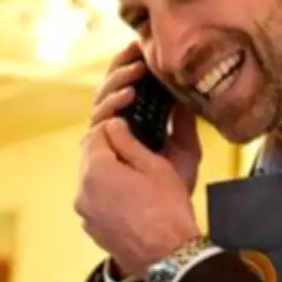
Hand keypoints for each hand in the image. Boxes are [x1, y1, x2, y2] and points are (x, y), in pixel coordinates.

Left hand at [75, 118, 200, 279]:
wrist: (170, 258)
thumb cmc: (167, 209)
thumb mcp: (155, 167)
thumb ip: (128, 142)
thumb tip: (112, 125)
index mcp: (95, 171)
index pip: (93, 135)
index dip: (112, 127)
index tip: (131, 129)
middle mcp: (81, 192)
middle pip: (89, 159)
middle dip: (108, 151)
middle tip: (137, 153)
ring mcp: (85, 215)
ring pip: (92, 183)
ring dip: (108, 175)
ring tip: (137, 181)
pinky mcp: (93, 232)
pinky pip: (96, 204)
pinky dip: (109, 197)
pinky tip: (133, 204)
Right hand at [91, 42, 201, 194]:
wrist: (165, 230)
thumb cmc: (173, 197)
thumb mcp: (184, 154)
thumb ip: (181, 126)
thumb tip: (185, 96)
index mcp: (130, 135)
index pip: (122, 98)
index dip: (127, 72)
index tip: (141, 52)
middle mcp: (111, 141)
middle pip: (106, 98)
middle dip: (119, 71)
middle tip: (135, 52)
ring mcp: (101, 151)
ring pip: (100, 107)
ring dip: (116, 84)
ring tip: (136, 71)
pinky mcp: (97, 161)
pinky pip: (98, 126)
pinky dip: (113, 107)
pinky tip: (129, 95)